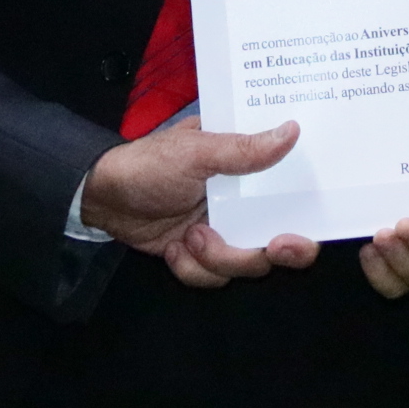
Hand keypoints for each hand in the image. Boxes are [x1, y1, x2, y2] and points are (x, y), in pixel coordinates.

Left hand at [78, 119, 319, 287]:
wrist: (100, 198)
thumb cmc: (150, 164)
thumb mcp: (196, 152)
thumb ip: (244, 149)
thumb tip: (293, 130)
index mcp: (246, 166)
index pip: (290, 187)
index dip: (307, 211)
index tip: (303, 227)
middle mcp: (241, 200)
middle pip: (277, 238)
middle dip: (273, 250)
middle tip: (271, 248)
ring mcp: (222, 229)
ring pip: (245, 263)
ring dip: (219, 258)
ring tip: (191, 238)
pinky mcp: (200, 254)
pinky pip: (213, 277)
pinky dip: (192, 269)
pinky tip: (174, 250)